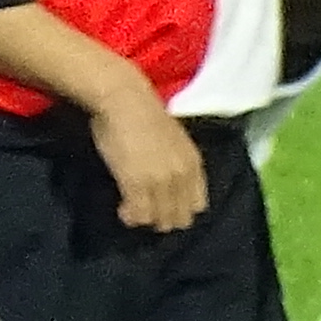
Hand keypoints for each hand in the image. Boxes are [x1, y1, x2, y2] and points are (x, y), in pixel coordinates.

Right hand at [94, 91, 207, 231]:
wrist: (123, 100)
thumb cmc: (143, 113)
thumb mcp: (175, 141)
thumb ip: (177, 163)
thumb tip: (169, 184)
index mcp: (194, 164)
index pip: (197, 205)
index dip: (180, 208)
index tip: (165, 205)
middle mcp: (182, 176)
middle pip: (180, 218)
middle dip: (164, 218)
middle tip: (146, 210)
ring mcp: (161, 182)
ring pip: (160, 220)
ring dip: (147, 218)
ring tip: (133, 209)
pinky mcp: (137, 185)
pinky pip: (139, 216)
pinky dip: (131, 217)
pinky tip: (123, 210)